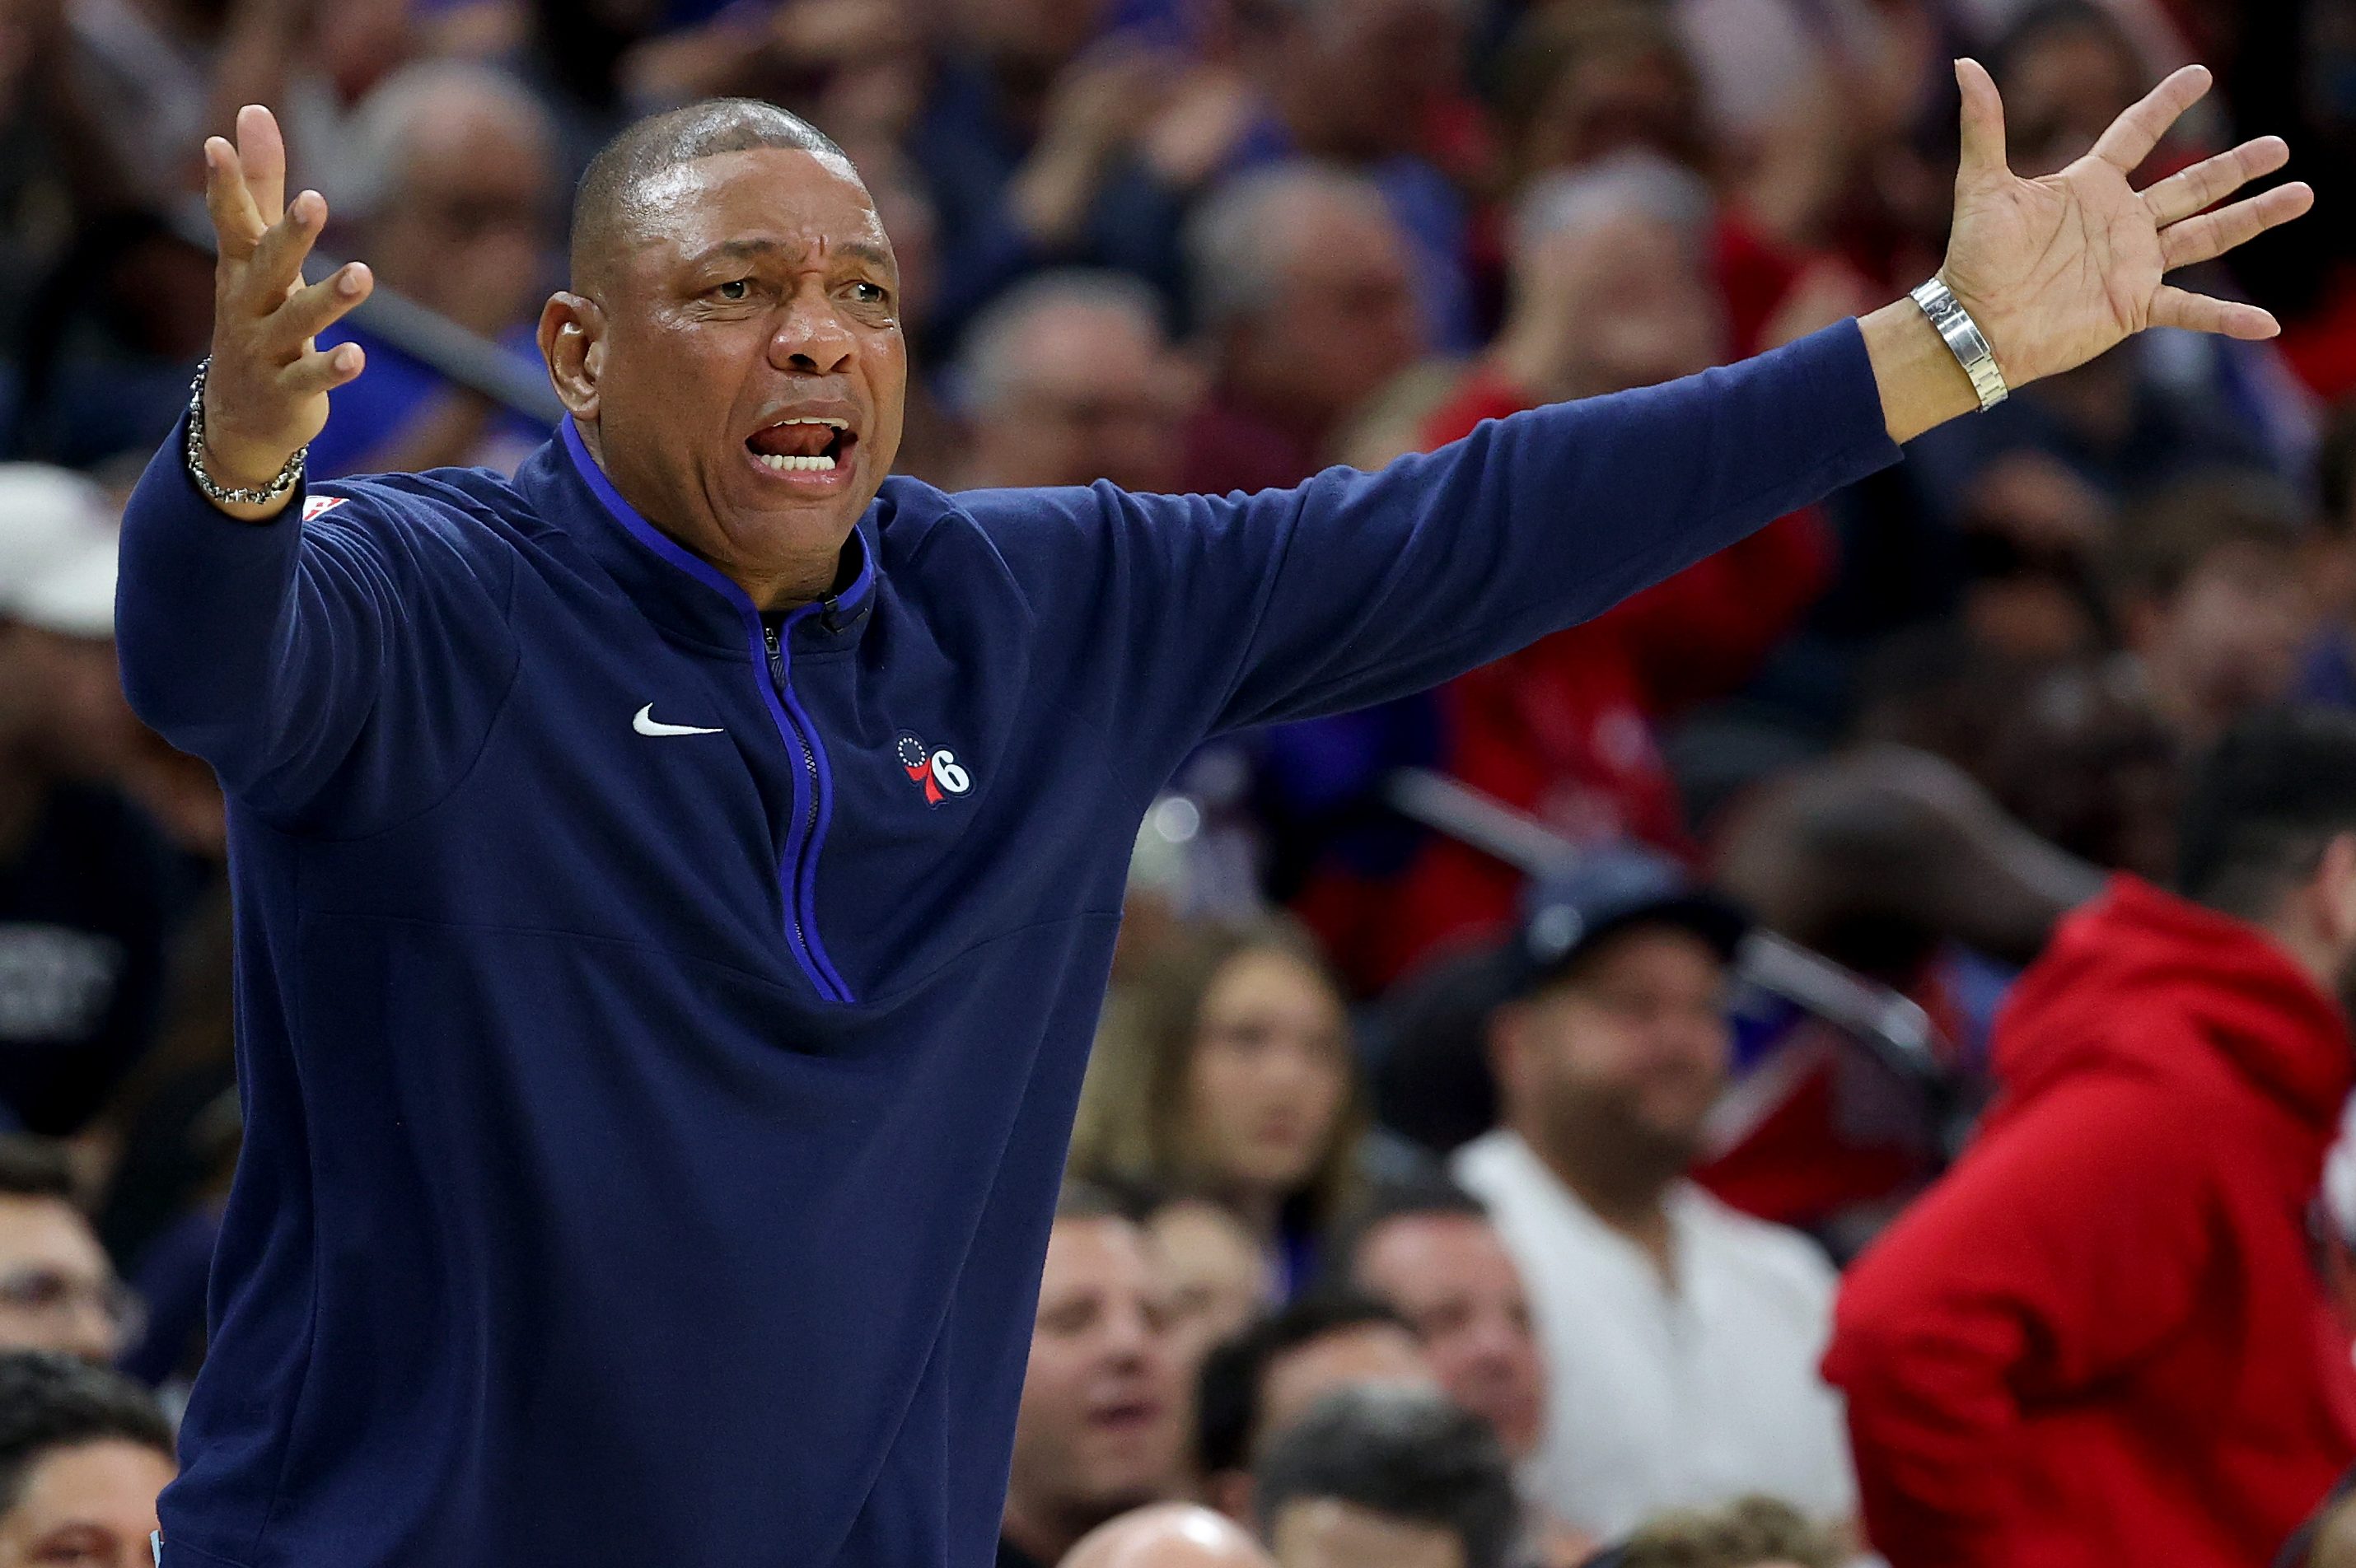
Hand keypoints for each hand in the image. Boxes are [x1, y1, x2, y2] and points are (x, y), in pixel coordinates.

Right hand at [200, 103, 372, 499]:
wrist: (238, 418)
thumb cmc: (256, 319)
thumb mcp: (257, 255)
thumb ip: (262, 187)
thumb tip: (254, 111)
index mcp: (241, 271)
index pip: (232, 222)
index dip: (226, 185)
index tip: (217, 143)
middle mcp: (248, 306)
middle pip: (268, 266)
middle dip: (290, 235)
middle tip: (316, 200)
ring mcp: (265, 351)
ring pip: (296, 321)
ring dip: (329, 299)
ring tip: (364, 274)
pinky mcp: (287, 392)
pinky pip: (309, 378)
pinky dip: (331, 368)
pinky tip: (357, 356)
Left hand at [1939, 58, 2311, 386]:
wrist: (1973, 325)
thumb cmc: (1974, 258)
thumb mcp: (1982, 185)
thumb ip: (1983, 125)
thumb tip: (1965, 66)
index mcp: (2089, 186)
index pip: (2135, 134)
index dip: (2165, 105)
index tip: (2199, 75)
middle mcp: (2120, 222)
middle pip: (2191, 185)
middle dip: (2236, 166)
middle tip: (2278, 146)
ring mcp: (2132, 264)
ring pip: (2207, 235)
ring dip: (2254, 217)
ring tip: (2301, 194)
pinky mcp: (2133, 306)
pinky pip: (2191, 310)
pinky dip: (2227, 319)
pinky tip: (2267, 324)